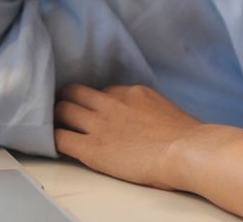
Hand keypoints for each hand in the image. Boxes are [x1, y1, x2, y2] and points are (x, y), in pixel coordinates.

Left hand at [53, 84, 200, 190]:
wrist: (187, 151)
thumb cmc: (188, 138)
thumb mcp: (166, 111)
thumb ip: (150, 111)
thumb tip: (149, 123)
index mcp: (132, 93)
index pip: (103, 91)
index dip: (96, 102)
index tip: (95, 110)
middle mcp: (112, 102)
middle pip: (75, 92)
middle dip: (68, 101)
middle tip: (65, 113)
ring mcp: (100, 123)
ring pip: (62, 110)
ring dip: (57, 117)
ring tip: (56, 126)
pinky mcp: (92, 147)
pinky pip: (60, 138)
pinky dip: (54, 140)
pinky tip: (55, 146)